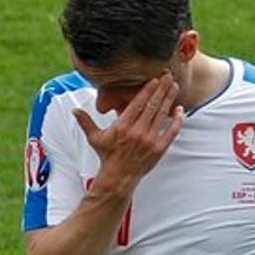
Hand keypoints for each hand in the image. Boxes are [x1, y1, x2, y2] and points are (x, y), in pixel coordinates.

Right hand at [73, 73, 181, 195]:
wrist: (118, 177)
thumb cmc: (107, 156)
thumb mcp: (95, 138)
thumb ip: (86, 122)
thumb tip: (74, 110)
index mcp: (122, 126)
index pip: (138, 103)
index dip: (147, 90)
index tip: (154, 79)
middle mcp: (137, 131)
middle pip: (152, 106)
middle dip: (161, 89)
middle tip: (167, 77)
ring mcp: (149, 140)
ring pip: (162, 115)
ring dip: (169, 99)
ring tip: (174, 87)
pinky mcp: (159, 149)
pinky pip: (171, 131)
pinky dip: (176, 120)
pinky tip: (180, 110)